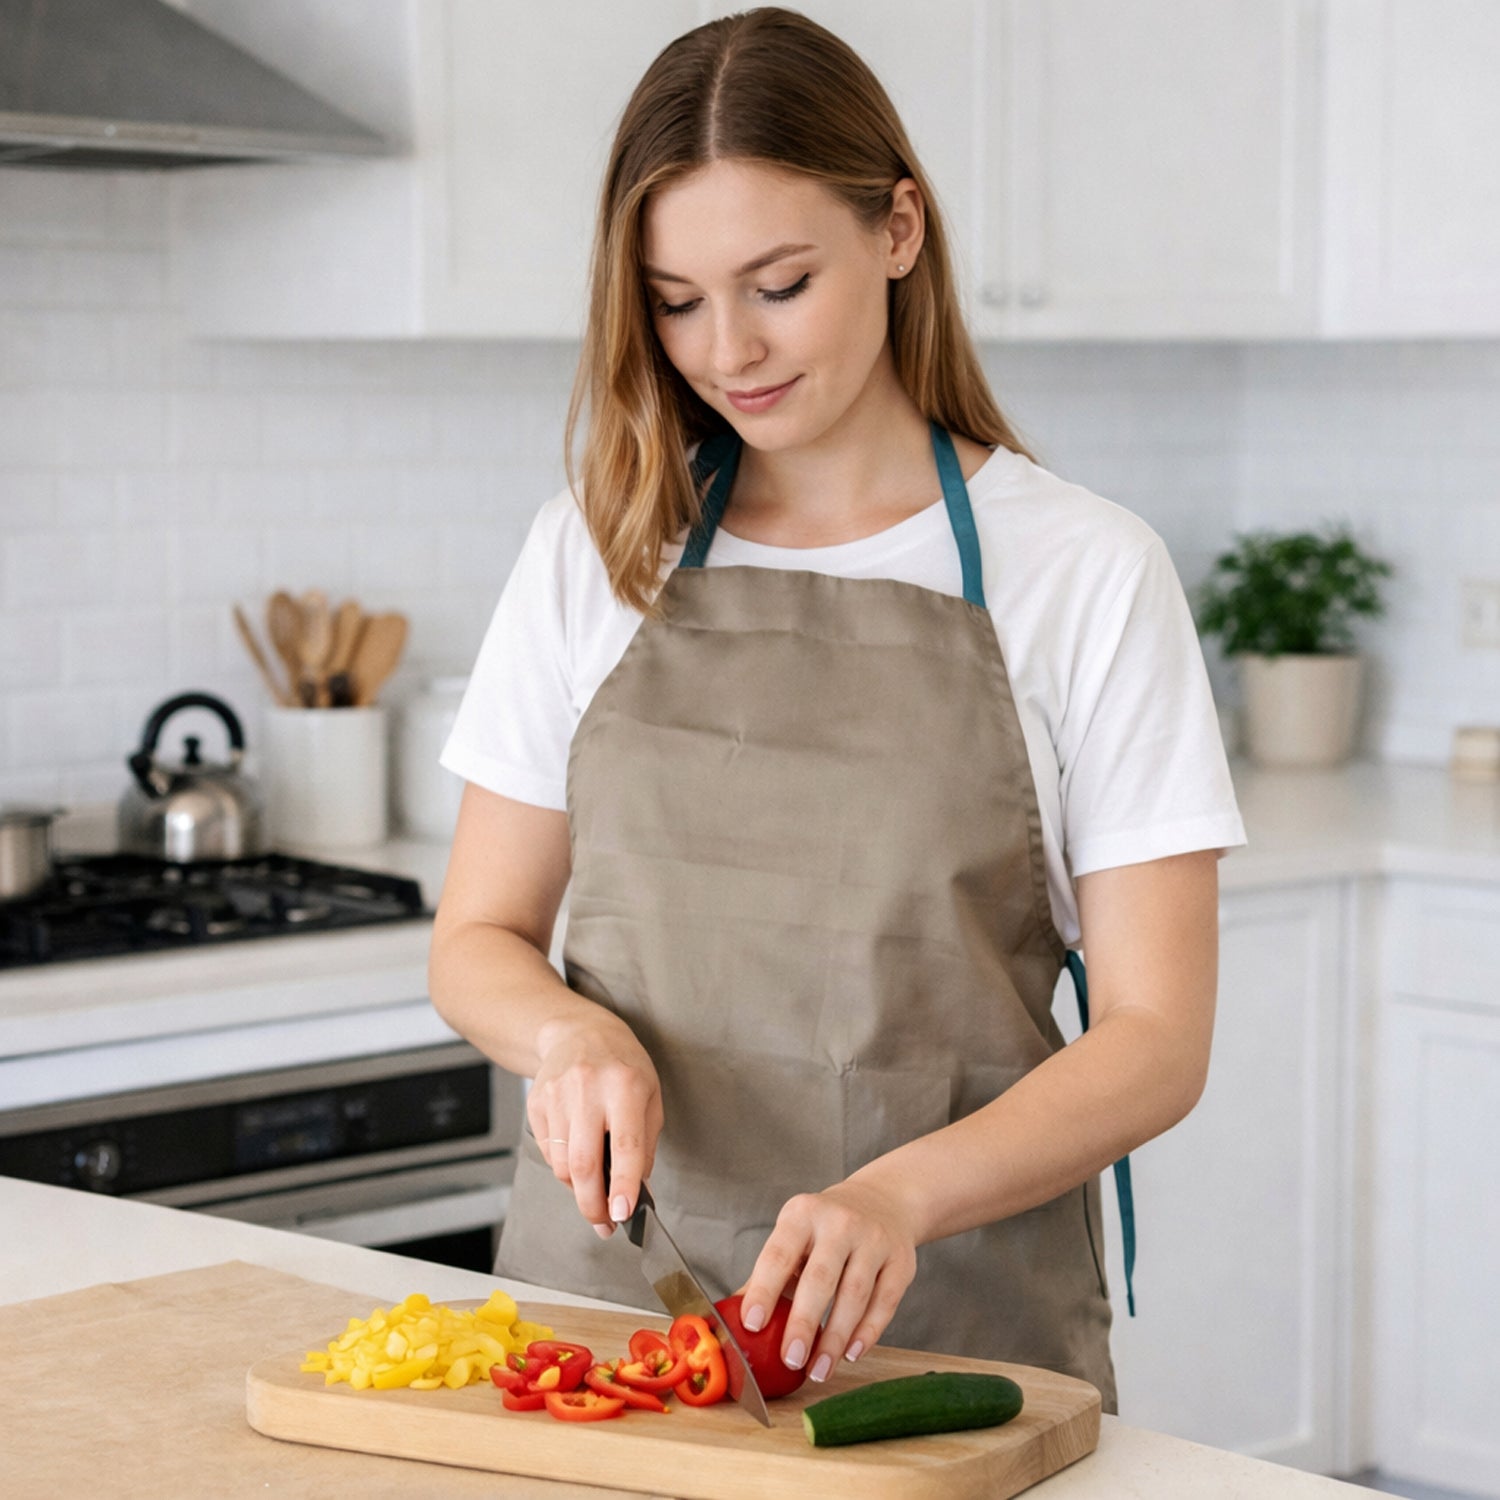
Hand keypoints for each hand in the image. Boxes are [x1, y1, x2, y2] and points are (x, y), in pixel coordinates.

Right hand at [528, 1010, 662, 1237]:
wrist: (580, 1032)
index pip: (625, 1144)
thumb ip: (645, 1144)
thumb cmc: (623, 1066)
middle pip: (583, 1163)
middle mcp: (588, 1088)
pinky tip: (577, 1154)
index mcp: (625, 1086)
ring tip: (594, 1186)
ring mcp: (557, 1094)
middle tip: (604, 1223)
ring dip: (578, 1188)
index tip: (622, 1213)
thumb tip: (636, 1191)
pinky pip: (549, 1153)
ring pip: (562, 1165)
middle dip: (593, 1204)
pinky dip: (564, 1166)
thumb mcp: (650, 1096)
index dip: (623, 1184)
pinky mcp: (536, 1102)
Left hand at [737, 1178, 918, 1384]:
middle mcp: (839, 1222)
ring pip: (855, 1295)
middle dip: (804, 1323)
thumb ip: (767, 1276)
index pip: (779, 1255)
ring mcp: (874, 1239)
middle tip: (791, 1359)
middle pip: (820, 1278)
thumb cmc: (825, 1230)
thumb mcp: (793, 1237)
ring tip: (818, 1370)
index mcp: (802, 1214)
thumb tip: (732, 1322)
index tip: (752, 1324)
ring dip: (835, 1339)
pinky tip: (851, 1353)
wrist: (883, 1202)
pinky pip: (884, 1303)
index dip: (764, 1290)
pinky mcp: (901, 1260)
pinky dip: (868, 1333)